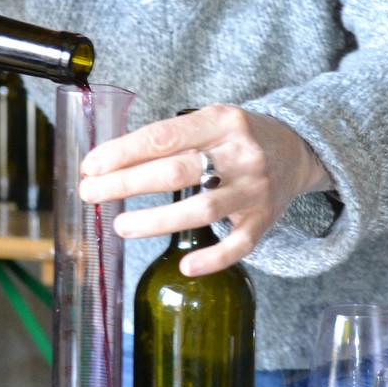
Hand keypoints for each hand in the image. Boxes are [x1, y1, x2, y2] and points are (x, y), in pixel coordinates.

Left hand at [78, 104, 330, 275]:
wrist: (296, 151)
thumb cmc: (235, 137)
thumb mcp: (209, 121)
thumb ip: (169, 138)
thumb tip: (107, 162)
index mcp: (222, 121)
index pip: (164, 137)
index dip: (123, 152)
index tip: (91, 166)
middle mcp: (241, 154)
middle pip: (177, 172)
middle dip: (127, 184)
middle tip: (92, 193)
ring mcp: (255, 189)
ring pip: (202, 209)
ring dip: (157, 220)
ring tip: (121, 226)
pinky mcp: (264, 220)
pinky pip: (239, 245)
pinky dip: (213, 258)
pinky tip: (186, 265)